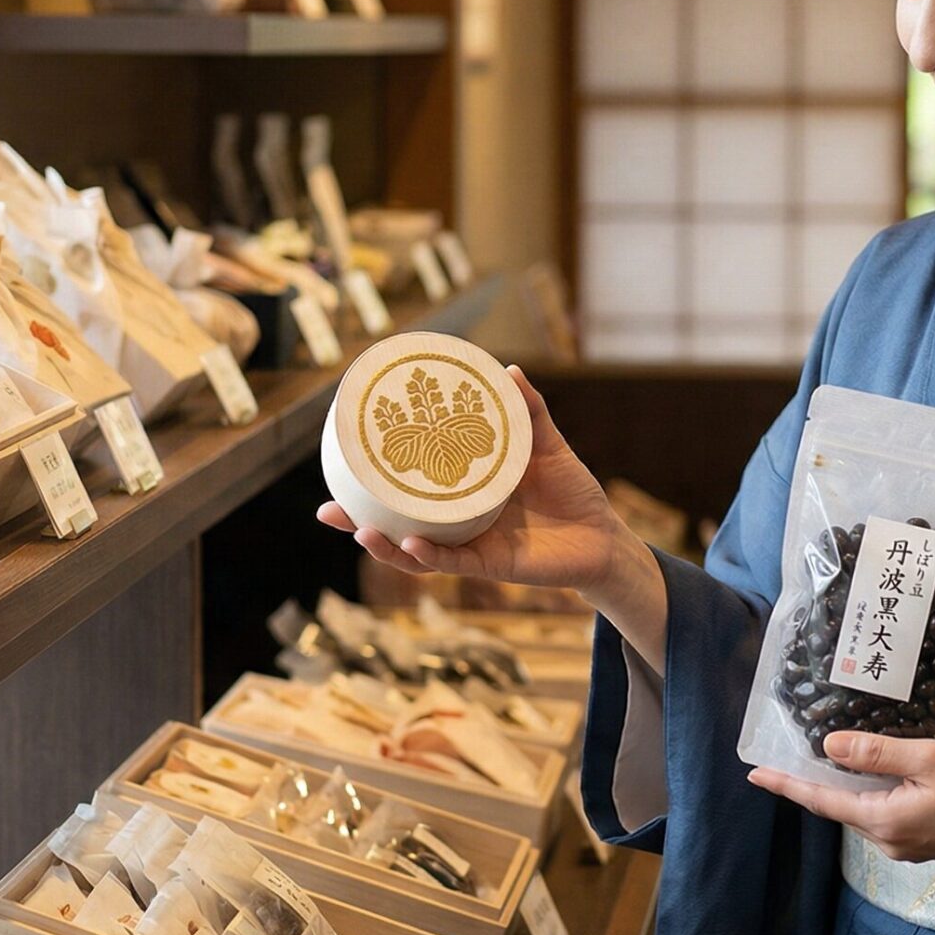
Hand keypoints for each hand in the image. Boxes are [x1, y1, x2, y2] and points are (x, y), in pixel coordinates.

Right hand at [317, 365, 648, 595]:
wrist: (606, 538)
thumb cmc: (572, 493)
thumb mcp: (546, 445)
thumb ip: (529, 411)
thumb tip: (509, 369)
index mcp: (462, 494)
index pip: (409, 490)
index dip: (372, 485)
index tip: (339, 465)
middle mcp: (459, 524)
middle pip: (398, 526)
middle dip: (360, 524)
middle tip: (328, 510)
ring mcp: (472, 546)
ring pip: (416, 554)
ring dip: (387, 546)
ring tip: (362, 531)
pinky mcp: (494, 565)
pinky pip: (454, 563)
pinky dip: (430, 557)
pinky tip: (412, 546)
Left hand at [748, 732, 934, 861]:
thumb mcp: (929, 758)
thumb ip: (877, 753)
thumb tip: (829, 748)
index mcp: (884, 822)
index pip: (822, 802)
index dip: (787, 785)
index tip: (754, 774)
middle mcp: (888, 841)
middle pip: (839, 806)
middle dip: (813, 781)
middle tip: (786, 753)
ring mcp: (906, 844)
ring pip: (862, 809)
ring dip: (844, 785)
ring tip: (824, 755)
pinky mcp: (922, 840)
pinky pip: (882, 813)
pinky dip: (869, 791)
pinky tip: (870, 770)